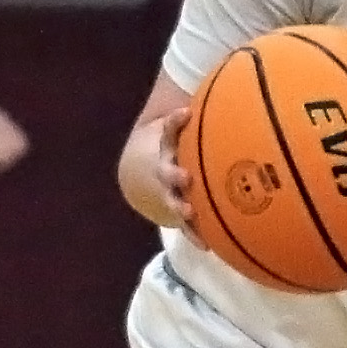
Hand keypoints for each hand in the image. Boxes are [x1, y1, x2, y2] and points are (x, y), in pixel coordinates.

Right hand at [144, 105, 195, 230]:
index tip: (185, 113)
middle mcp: (162, 172)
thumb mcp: (173, 130)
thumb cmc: (168, 147)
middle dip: (174, 174)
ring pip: (171, 202)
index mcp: (164, 147)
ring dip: (180, 208)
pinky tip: (207, 245)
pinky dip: (194, 234)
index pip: (167, 130)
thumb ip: (187, 120)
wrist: (139, 174)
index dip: (174, 122)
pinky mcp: (175, 212)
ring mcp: (166, 193)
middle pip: (166, 172)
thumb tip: (205, 102)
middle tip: (186, 176)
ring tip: (190, 212)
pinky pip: (184, 225)